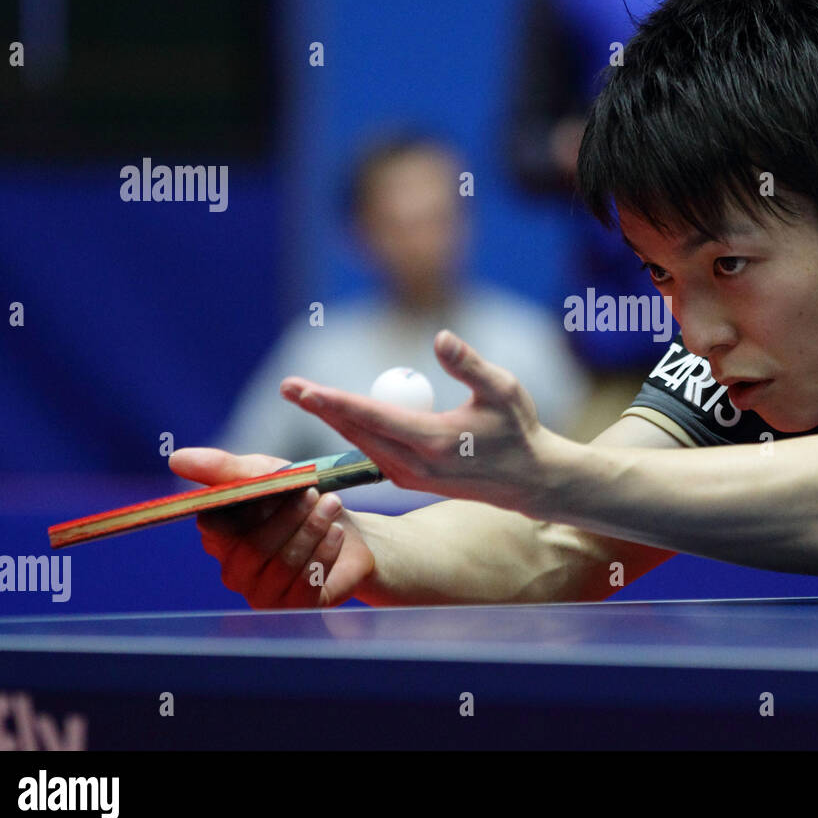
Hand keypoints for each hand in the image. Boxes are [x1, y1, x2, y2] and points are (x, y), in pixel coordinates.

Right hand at [168, 448, 375, 607]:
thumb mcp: (266, 474)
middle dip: (288, 516)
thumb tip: (175, 458)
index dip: (244, 506)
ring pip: (282, 565)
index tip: (273, 484)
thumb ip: (223, 469)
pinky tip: (336, 532)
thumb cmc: (298, 501)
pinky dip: (324, 552)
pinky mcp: (295, 608)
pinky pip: (305, 584)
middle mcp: (235, 571)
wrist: (350, 530)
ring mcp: (263, 594)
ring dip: (311, 529)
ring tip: (331, 505)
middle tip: (312, 492)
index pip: (213, 529)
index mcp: (219, 539)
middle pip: (253, 549)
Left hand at [279, 330, 555, 513]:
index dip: (336, 402)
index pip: (373, 418)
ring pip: (361, 442)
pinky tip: (338, 413)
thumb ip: (469, 364)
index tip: (305, 388)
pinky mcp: (410, 480)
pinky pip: (373, 450)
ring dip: (333, 417)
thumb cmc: (518, 429)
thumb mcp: (504, 389)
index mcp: (434, 442)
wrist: (528, 479)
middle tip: (289, 385)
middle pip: (356, 432)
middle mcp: (414, 465)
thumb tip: (439, 336)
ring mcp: (410, 477)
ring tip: (305, 395)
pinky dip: (355, 430)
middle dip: (320, 407)